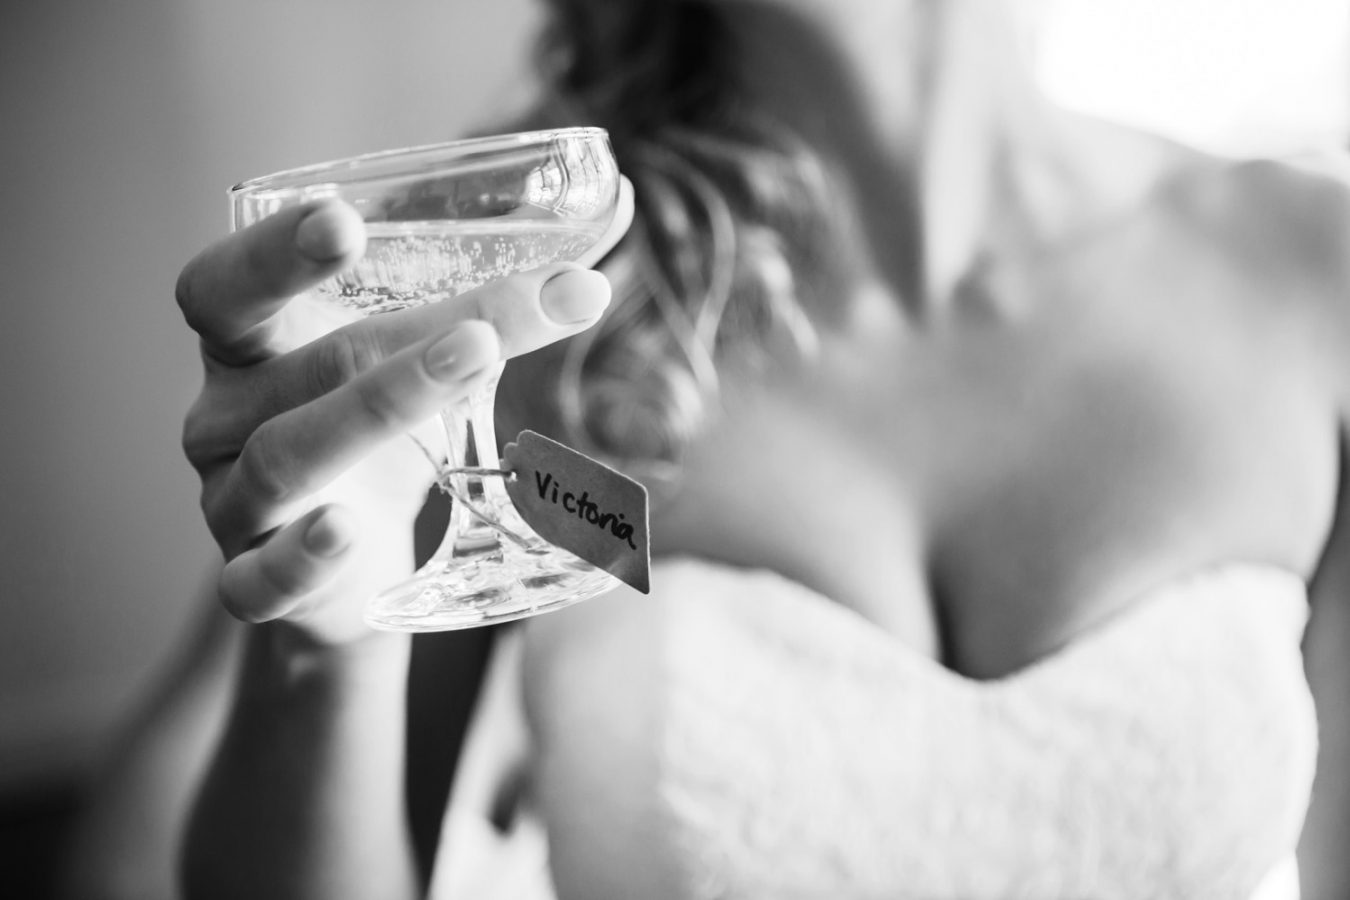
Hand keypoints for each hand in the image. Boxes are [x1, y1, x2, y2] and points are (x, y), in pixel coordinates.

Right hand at [176, 180, 633, 644]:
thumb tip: (587, 283)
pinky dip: (302, 555)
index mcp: (248, 350)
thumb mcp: (407, 377)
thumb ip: (475, 323)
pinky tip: (344, 531)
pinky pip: (261, 577)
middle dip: (388, 348)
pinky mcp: (254, 584)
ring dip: (379, 416)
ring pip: (286, 459)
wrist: (342, 576)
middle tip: (478, 334)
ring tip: (470, 380)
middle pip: (288, 369)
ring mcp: (233, 506)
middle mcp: (223, 420)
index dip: (273, 255)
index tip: (343, 219)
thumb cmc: (370, 446)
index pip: (224, 291)